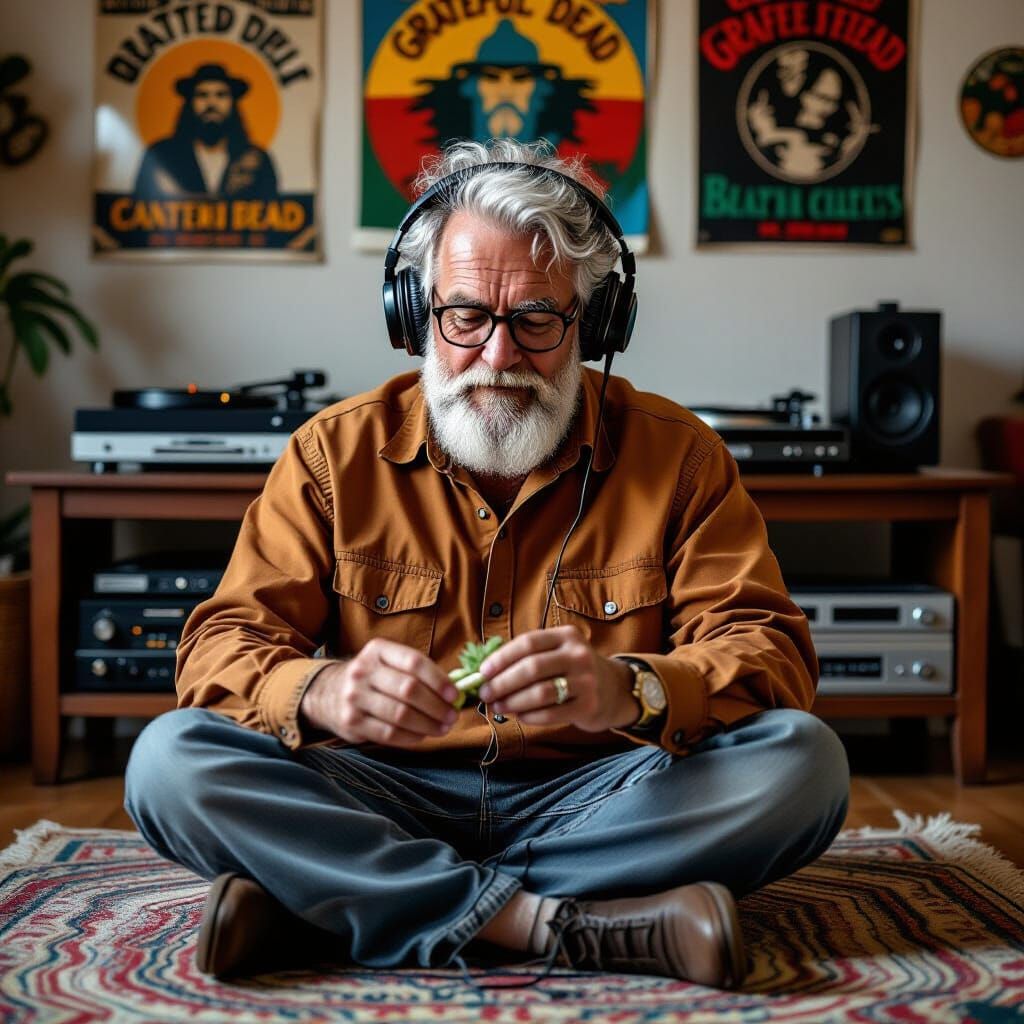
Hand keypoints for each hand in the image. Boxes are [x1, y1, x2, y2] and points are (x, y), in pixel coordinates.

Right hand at [299, 638, 458, 747]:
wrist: (326, 692)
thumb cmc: (371, 678)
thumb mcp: (387, 662)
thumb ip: (417, 672)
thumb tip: (456, 691)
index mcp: (377, 650)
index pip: (414, 662)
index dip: (439, 680)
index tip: (455, 695)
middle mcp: (363, 671)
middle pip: (409, 690)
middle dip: (437, 706)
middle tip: (452, 716)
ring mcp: (354, 697)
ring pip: (400, 715)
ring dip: (428, 724)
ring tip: (442, 728)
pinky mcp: (350, 722)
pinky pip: (388, 734)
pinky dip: (411, 737)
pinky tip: (422, 736)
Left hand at [477, 625, 637, 731]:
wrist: (613, 689)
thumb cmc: (572, 670)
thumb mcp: (557, 653)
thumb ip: (526, 658)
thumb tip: (486, 673)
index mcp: (566, 636)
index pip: (528, 643)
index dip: (501, 658)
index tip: (482, 672)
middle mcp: (578, 655)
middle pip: (532, 668)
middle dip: (503, 683)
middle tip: (486, 694)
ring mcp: (586, 681)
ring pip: (540, 693)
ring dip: (513, 702)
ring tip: (499, 707)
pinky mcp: (589, 706)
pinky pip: (552, 714)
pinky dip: (530, 716)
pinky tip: (520, 716)